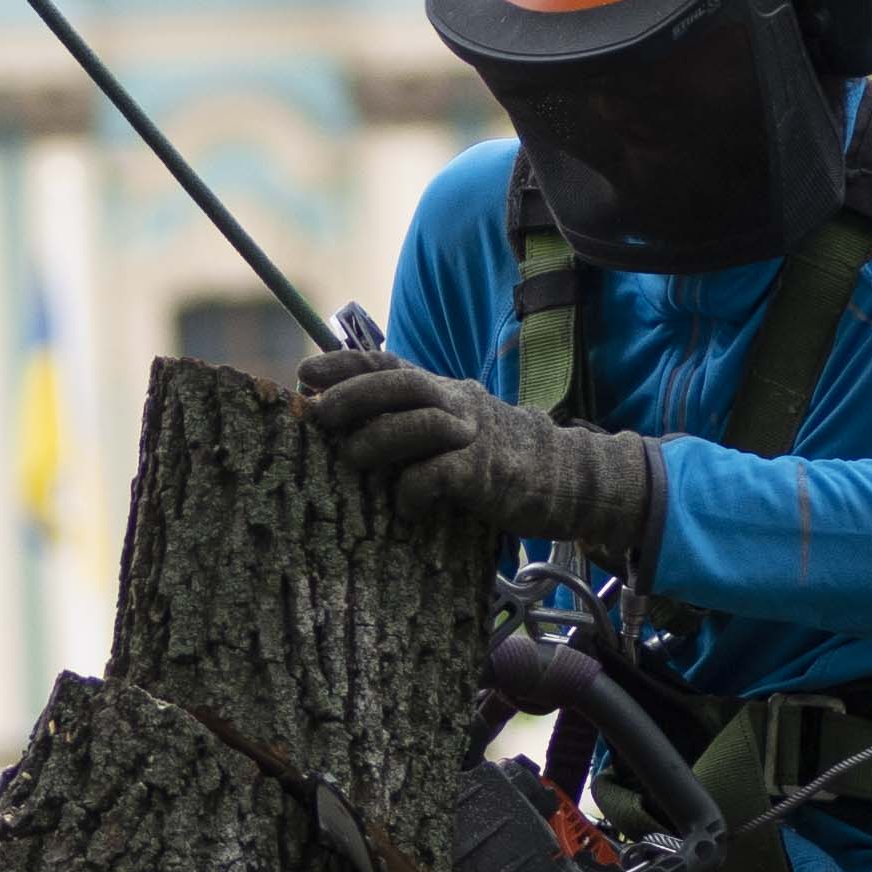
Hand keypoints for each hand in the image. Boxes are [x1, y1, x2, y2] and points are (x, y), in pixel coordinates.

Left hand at [293, 348, 661, 558]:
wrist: (567, 477)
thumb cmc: (498, 457)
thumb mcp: (454, 427)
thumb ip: (412, 420)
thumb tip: (348, 429)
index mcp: (443, 391)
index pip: (388, 365)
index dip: (345, 366)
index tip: (304, 374)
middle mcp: (456, 403)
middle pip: (398, 384)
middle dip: (353, 397)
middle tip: (319, 416)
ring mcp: (474, 436)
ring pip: (416, 424)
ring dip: (376, 441)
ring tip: (353, 460)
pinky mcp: (487, 473)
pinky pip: (439, 475)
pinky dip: (414, 490)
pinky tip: (406, 506)